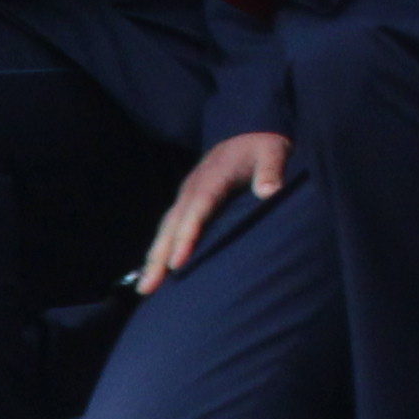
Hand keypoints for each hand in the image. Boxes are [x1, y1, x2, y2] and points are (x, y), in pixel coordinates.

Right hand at [140, 131, 286, 284]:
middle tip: (148, 287)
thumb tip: (269, 192)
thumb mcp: (272, 151)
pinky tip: (156, 269)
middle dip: (159, 255)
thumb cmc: (262, 146)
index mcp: (212, 177)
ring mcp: (187, 195)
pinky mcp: (188, 201)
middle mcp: (193, 188)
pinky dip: (161, 247)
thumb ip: (271, 170)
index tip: (177, 262)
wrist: (248, 131)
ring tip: (146, 287)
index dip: (186, 235)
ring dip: (155, 256)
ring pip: (167, 228)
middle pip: (173, 224)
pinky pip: (171, 226)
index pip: (197, 209)